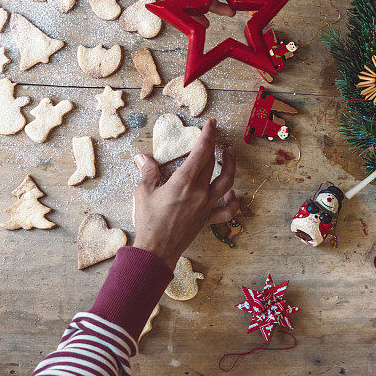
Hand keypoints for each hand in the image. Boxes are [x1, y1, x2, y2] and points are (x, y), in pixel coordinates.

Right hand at [131, 119, 239, 269]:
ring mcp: (207, 206)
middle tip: (212, 137)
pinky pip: (227, 210)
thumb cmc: (148, 222)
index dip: (208, 135)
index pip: (201, 151)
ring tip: (229, 154)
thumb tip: (142, 157)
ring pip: (227, 181)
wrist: (155, 251)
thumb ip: (147, 172)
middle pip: (213, 163)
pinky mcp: (208, 219)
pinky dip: (233, 201)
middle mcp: (200, 192)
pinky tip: (231, 193)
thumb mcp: (143, 192)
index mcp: (184, 182)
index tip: (211, 124)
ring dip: (231, 166)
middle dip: (214, 146)